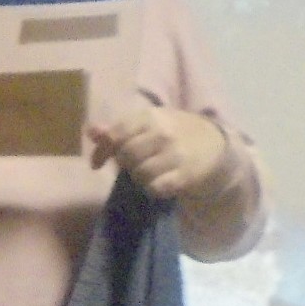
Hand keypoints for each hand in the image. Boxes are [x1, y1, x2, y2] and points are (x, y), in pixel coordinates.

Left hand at [89, 106, 227, 199]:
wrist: (214, 142)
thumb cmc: (171, 130)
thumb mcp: (145, 122)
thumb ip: (117, 128)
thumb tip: (90, 132)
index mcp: (148, 117)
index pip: (115, 135)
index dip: (102, 152)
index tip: (96, 164)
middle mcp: (162, 133)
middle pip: (126, 156)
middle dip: (123, 165)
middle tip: (131, 166)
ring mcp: (176, 154)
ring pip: (140, 173)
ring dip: (137, 177)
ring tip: (145, 173)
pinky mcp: (187, 174)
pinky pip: (157, 188)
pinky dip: (152, 189)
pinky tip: (157, 183)